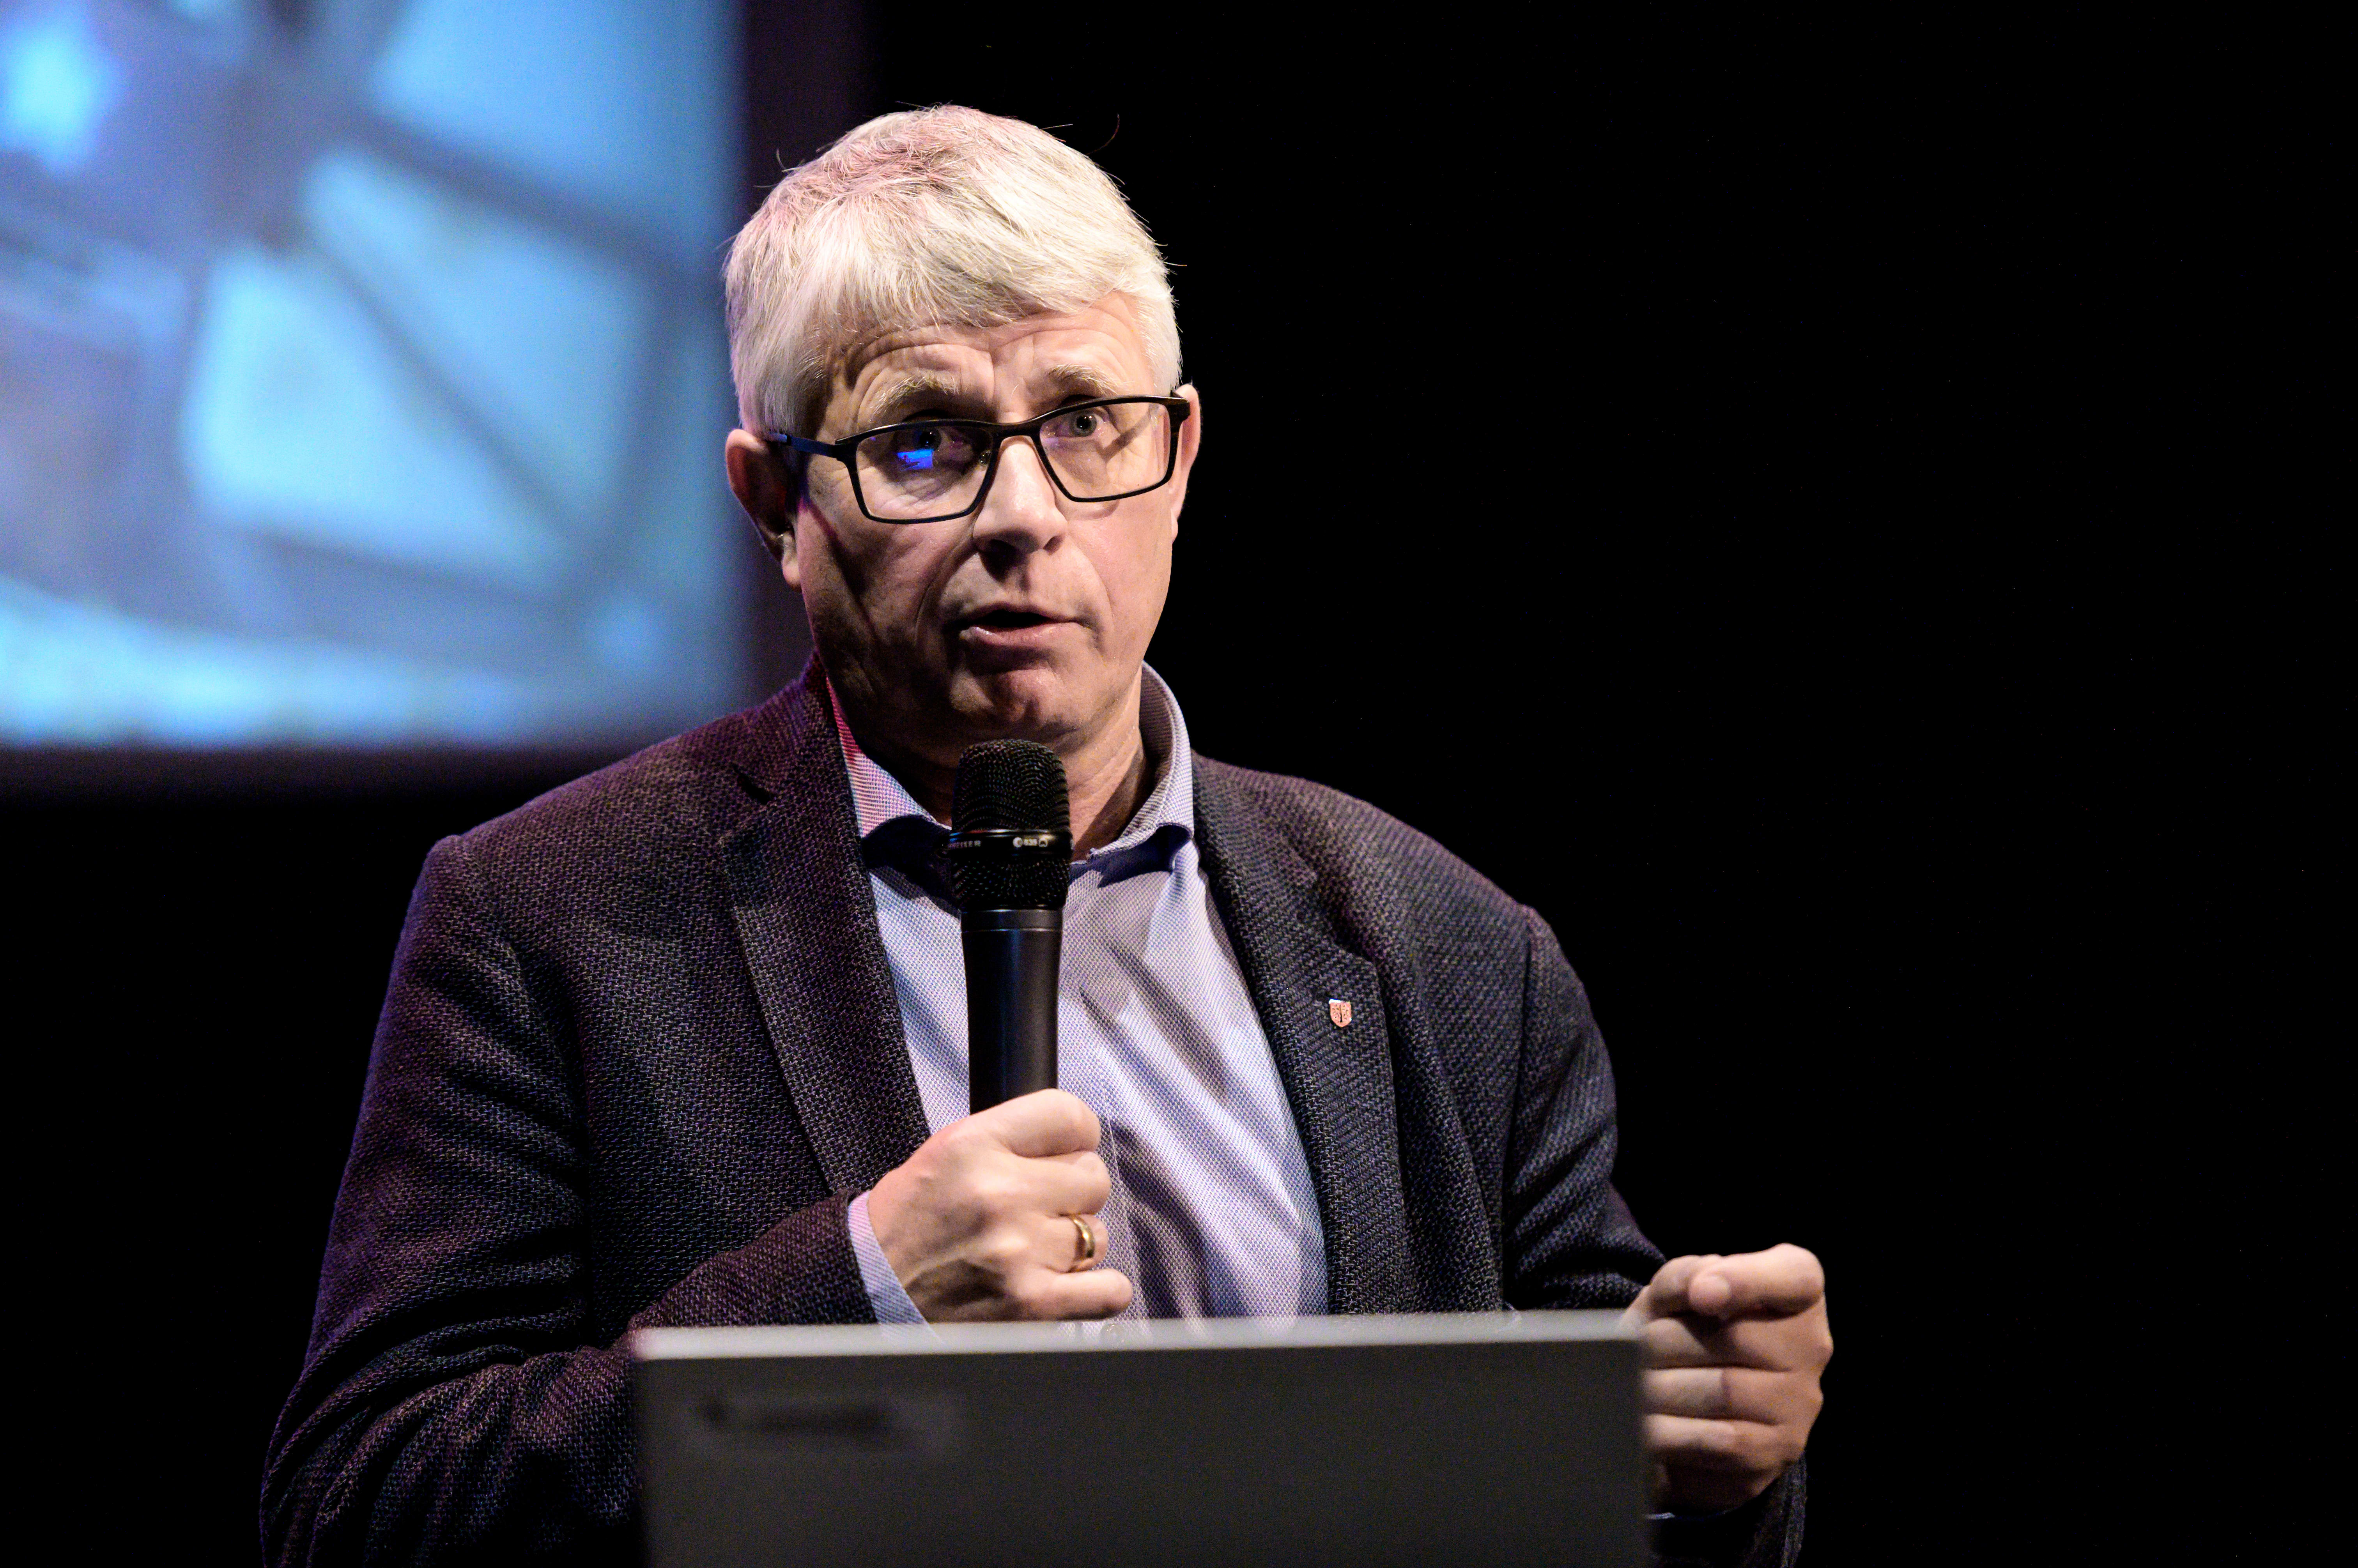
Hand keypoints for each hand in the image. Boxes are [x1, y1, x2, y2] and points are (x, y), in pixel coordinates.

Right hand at [866, 1089, 1133, 1321]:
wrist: (865, 1291)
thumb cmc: (904, 1224)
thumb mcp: (944, 1153)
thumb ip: (1009, 1141)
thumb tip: (1073, 1140)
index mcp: (973, 1145)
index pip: (1069, 1116)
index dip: (1074, 1134)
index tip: (1064, 1151)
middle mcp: (1001, 1194)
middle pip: (1092, 1177)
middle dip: (1071, 1191)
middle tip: (1040, 1208)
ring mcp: (1021, 1252)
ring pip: (1098, 1234)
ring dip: (1074, 1244)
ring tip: (1034, 1251)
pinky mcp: (1033, 1305)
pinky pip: (1109, 1290)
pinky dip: (1096, 1290)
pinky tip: (1067, 1285)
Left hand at [1623, 1244, 1831, 1512]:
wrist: (1693, 1410)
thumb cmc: (1686, 1334)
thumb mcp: (1678, 1295)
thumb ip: (1686, 1277)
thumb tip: (1700, 1289)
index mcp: (1798, 1292)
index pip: (1796, 1276)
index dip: (1746, 1281)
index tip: (1699, 1294)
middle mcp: (1812, 1345)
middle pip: (1735, 1338)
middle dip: (1667, 1341)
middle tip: (1631, 1349)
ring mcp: (1800, 1401)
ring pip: (1725, 1391)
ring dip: (1663, 1387)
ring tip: (1632, 1384)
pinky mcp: (1778, 1449)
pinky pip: (1720, 1440)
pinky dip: (1672, 1430)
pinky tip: (1644, 1423)